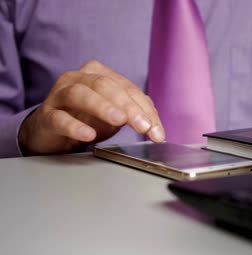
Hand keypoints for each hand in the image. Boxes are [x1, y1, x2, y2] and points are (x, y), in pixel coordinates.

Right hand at [19, 60, 164, 154]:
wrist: (51, 133)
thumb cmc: (86, 118)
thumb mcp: (115, 114)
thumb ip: (136, 114)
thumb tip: (156, 126)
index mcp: (98, 74)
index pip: (127, 88)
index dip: (145, 109)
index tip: (157, 131)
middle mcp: (78, 79)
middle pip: (106, 86)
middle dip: (128, 106)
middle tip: (143, 126)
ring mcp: (59, 95)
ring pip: (81, 94)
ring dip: (103, 107)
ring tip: (119, 121)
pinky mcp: (46, 116)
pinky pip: (60, 118)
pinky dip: (75, 126)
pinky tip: (88, 135)